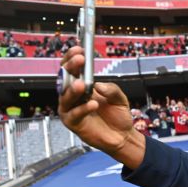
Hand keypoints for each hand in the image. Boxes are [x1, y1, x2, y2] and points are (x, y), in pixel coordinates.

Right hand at [58, 46, 146, 167]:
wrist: (122, 136)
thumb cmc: (117, 115)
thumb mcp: (119, 97)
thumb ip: (111, 89)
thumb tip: (98, 85)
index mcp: (80, 85)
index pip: (71, 69)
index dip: (72, 58)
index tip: (79, 50)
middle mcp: (72, 96)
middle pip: (64, 79)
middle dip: (70, 68)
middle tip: (79, 60)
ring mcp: (70, 109)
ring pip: (65, 97)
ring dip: (73, 89)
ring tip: (82, 84)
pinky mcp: (73, 123)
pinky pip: (74, 114)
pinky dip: (83, 109)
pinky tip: (93, 104)